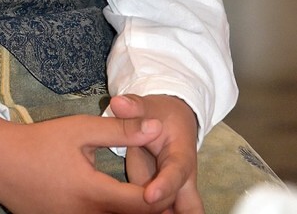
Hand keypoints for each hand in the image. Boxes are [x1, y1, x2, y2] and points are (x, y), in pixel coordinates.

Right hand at [0, 106, 169, 213]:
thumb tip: (157, 128)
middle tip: (169, 196)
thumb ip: (121, 130)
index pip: (144, 205)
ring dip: (133, 212)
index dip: (163, 196)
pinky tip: (120, 202)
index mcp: (94, 194)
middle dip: (153, 208)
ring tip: (145, 197)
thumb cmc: (40, 142)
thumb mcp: (80, 129)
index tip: (172, 180)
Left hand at [108, 94, 202, 213]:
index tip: (149, 196)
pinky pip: (160, 213)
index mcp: (182, 156)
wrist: (171, 122)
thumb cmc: (160, 115)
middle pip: (189, 206)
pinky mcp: (162, 200)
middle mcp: (183, 180)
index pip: (176, 173)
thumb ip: (134, 107)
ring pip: (179, 212)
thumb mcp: (149, 106)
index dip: (165, 185)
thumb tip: (117, 103)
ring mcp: (173, 193)